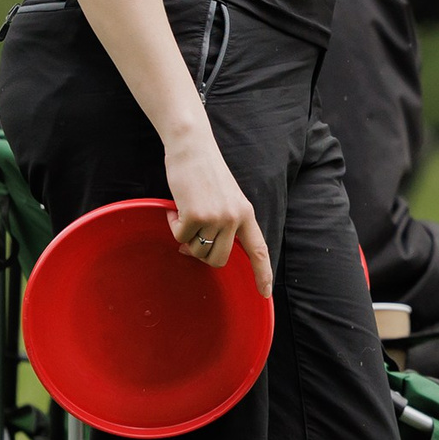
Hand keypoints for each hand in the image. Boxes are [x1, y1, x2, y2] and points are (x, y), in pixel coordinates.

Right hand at [163, 129, 271, 296]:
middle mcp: (235, 218)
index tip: (265, 292)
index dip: (263, 273)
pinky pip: (179, 237)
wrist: (192, 147)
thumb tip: (197, 252)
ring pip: (196, 250)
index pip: (259, 250)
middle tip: (188, 239)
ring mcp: (217, 217)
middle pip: (218, 259)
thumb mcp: (226, 198)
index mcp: (246, 214)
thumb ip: (222, 224)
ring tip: (184, 214)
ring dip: (185, 238)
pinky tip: (175, 207)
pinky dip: (173, 225)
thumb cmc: (206, 173)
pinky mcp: (196, 215)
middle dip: (200, 254)